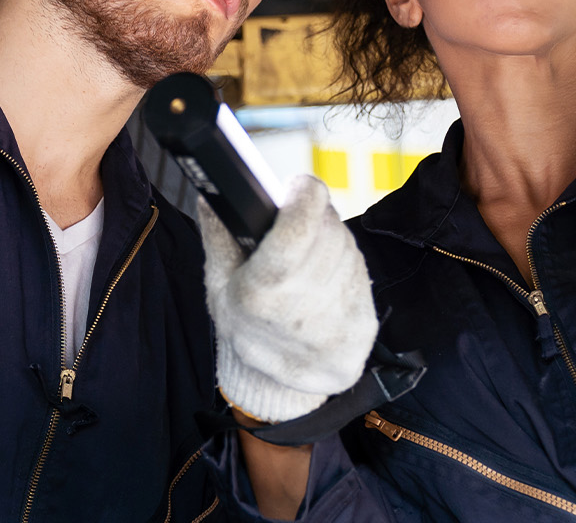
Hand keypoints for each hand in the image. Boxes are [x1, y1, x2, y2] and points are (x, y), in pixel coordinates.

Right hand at [198, 175, 377, 422]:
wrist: (281, 389)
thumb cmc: (247, 328)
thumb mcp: (218, 287)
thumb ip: (219, 236)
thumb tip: (211, 194)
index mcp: (261, 294)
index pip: (298, 224)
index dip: (302, 194)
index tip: (295, 185)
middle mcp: (303, 308)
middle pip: (324, 228)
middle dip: (312, 215)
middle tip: (297, 220)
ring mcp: (338, 319)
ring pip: (346, 246)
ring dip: (330, 238)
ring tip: (308, 254)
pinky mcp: (364, 327)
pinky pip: (361, 271)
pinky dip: (345, 264)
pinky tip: (326, 276)